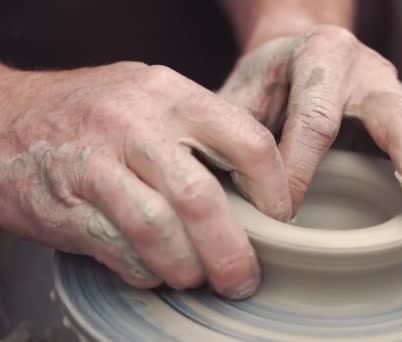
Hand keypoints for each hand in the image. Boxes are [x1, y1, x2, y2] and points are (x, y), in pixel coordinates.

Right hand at [0, 62, 292, 296]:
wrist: (6, 116)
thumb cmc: (96, 113)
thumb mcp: (153, 99)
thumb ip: (201, 133)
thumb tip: (258, 184)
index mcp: (171, 95)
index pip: (247, 142)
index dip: (274, 189)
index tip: (279, 220)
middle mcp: (135, 124)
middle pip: (201, 198)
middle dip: (230, 251)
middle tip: (243, 278)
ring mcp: (96, 162)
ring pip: (157, 230)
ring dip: (185, 266)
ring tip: (197, 277)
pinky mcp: (65, 202)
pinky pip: (118, 250)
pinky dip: (144, 270)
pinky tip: (153, 270)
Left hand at [219, 25, 401, 267]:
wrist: (297, 53)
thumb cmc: (268, 77)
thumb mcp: (241, 93)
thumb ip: (237, 134)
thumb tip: (239, 196)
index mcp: (325, 55)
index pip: (317, 120)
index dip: (299, 171)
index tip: (282, 215)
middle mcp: (372, 74)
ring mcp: (396, 100)